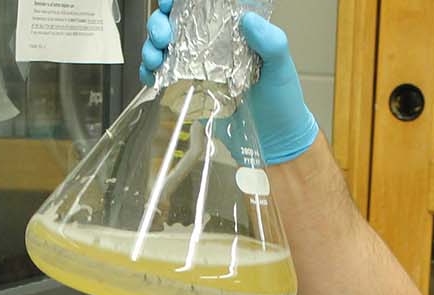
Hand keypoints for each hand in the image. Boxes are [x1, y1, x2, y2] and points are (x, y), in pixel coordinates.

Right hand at [138, 2, 318, 164]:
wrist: (273, 142)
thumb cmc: (282, 103)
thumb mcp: (281, 68)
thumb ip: (271, 42)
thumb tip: (249, 19)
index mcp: (233, 30)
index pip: (203, 4)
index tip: (169, 0)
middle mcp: (213, 45)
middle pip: (176, 22)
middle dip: (159, 23)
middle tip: (161, 36)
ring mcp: (198, 67)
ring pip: (164, 46)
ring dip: (151, 47)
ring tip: (154, 58)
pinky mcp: (189, 90)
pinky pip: (163, 76)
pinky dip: (151, 73)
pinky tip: (151, 76)